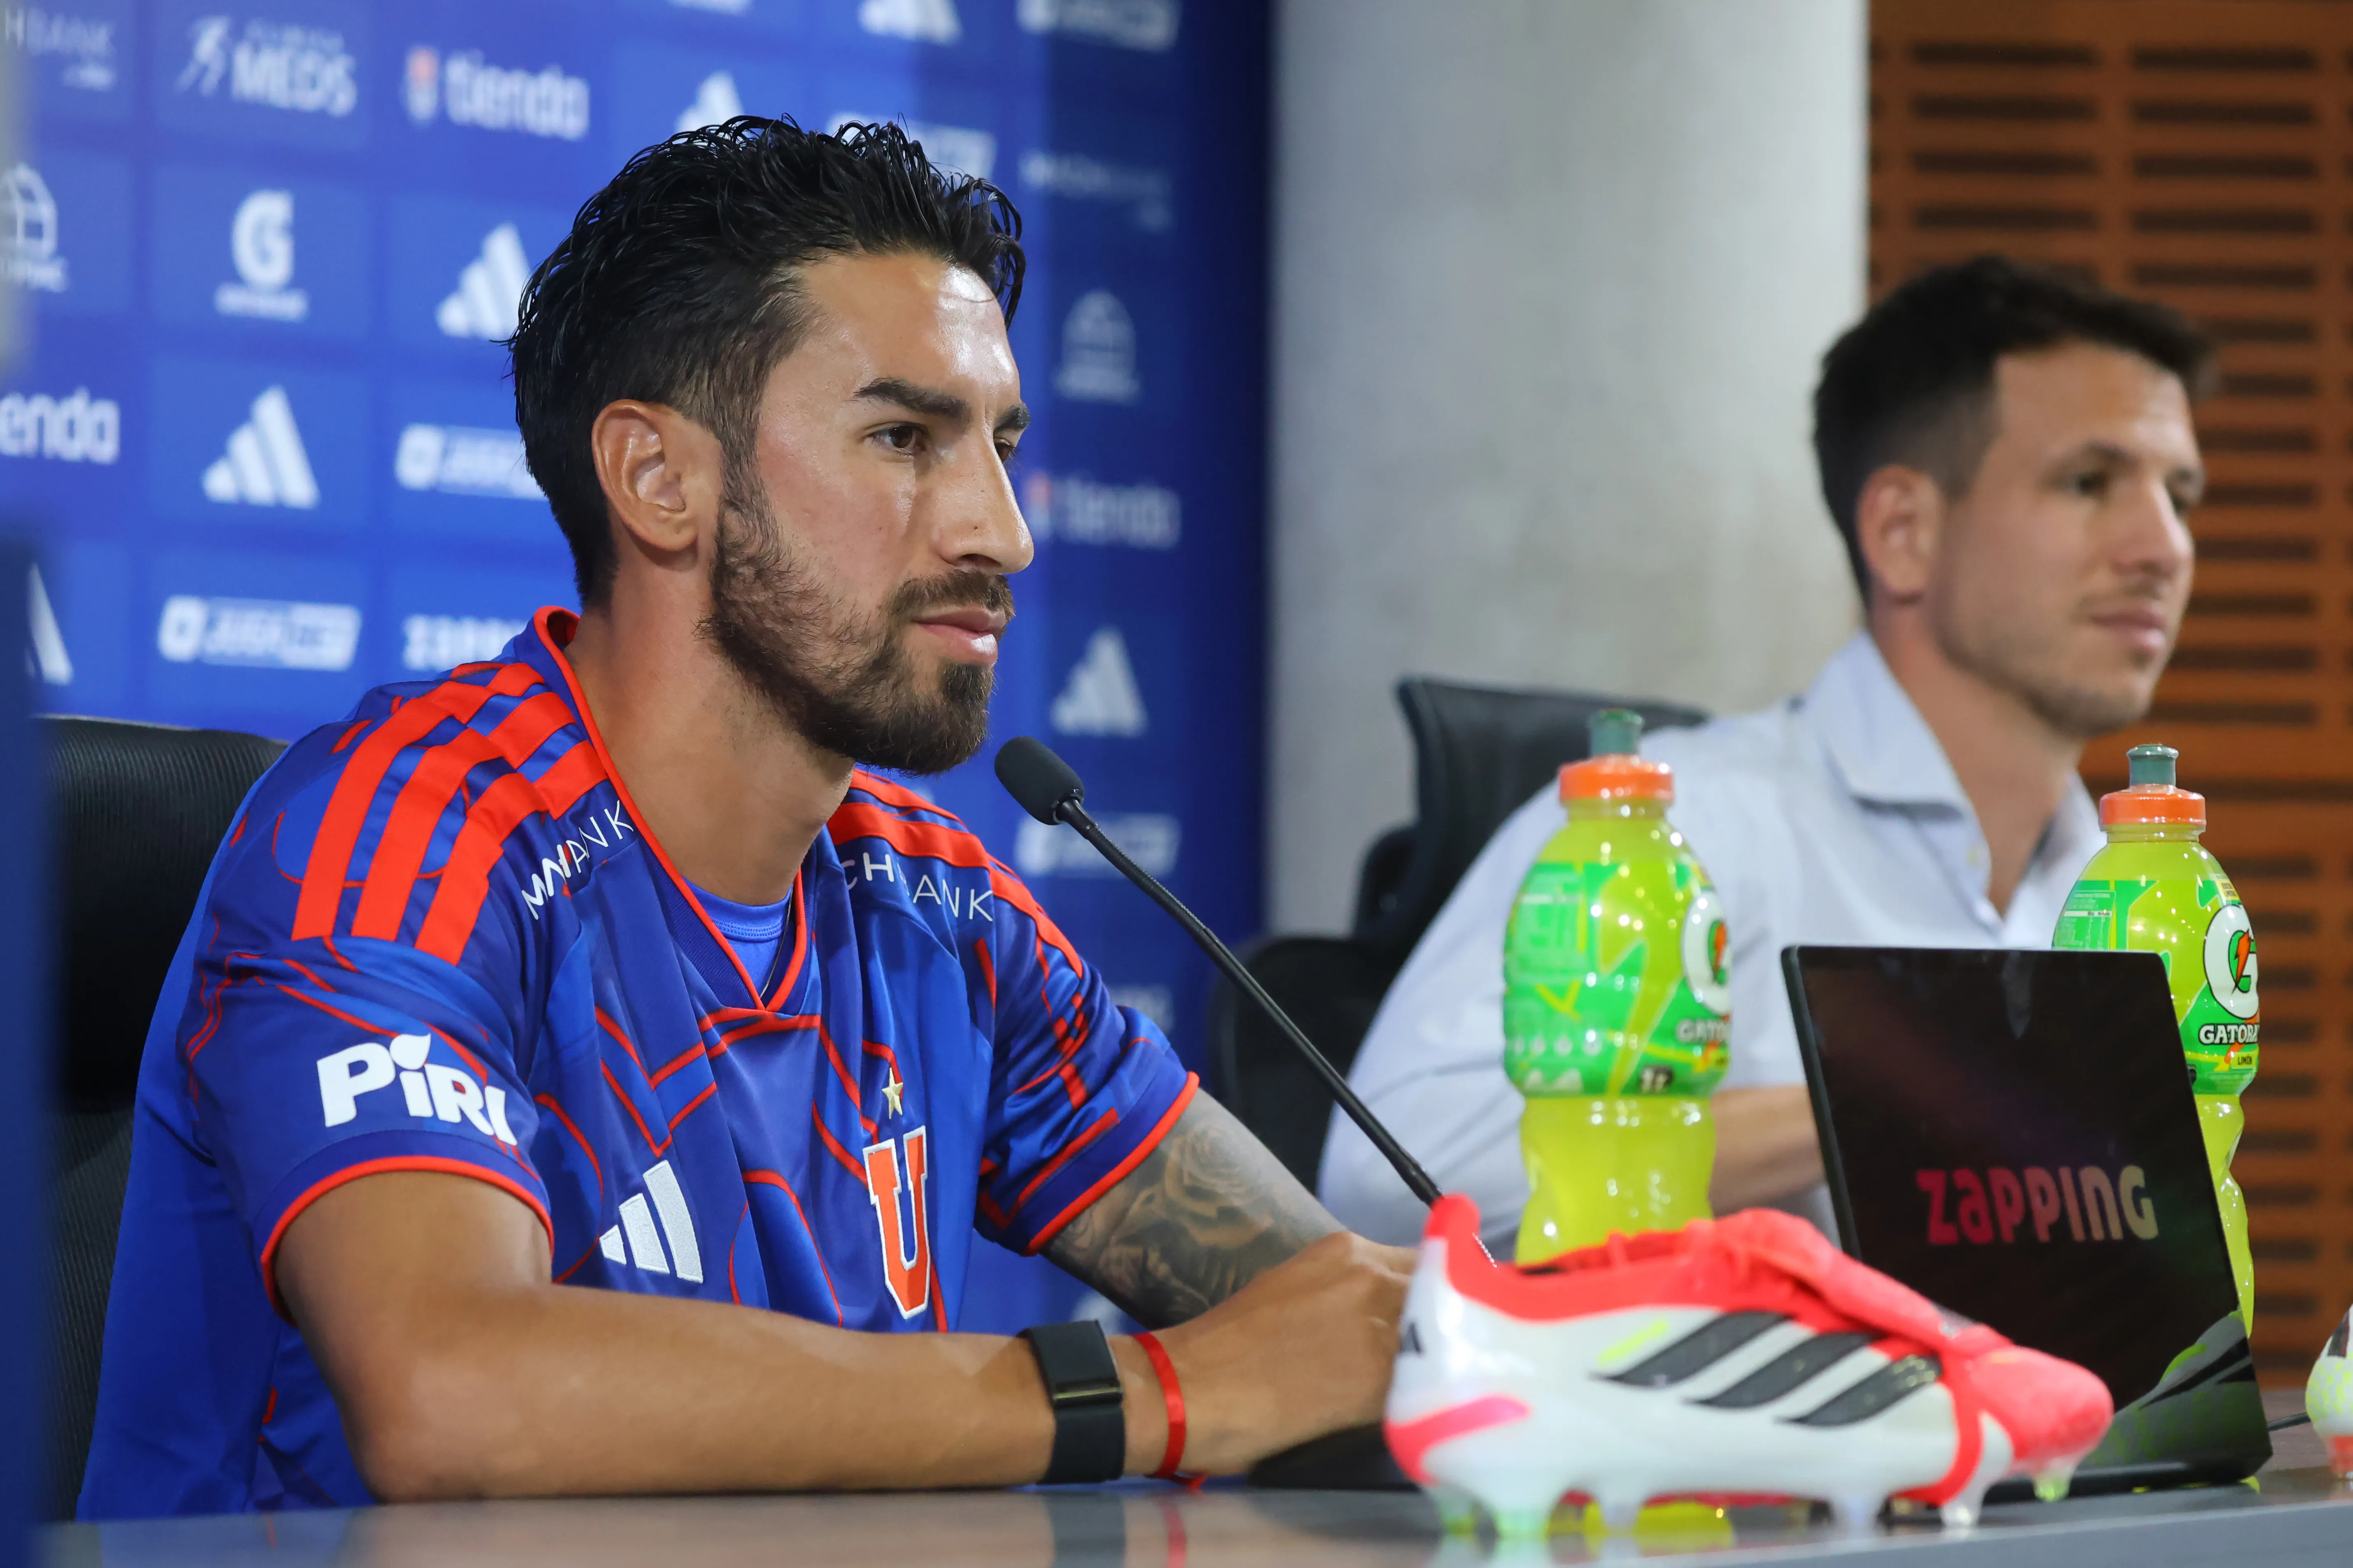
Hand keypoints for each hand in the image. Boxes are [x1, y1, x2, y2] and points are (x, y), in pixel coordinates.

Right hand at [1125, 1231, 1414, 1474]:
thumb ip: (1342, 1293)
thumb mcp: (1291, 1291)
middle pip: (1441, 1294)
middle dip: (1443, 1324)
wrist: (1190, 1388)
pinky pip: (1426, 1381)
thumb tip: (1375, 1318)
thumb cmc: (1226, 1347)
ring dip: (1439, 1360)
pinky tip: (1411, 1412)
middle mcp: (1370, 1276)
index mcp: (1344, 1250)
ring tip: (1425, 1388)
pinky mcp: (1379, 1379)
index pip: (1423, 1261)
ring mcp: (1379, 1326)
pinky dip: (1426, 1396)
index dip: (1434, 1293)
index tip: (1436, 1319)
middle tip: (1434, 1358)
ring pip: (1442, 1337)